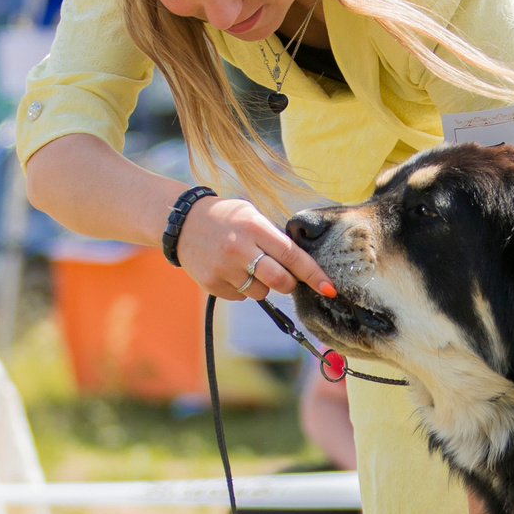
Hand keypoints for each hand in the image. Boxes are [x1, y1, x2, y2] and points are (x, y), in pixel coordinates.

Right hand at [179, 194, 333, 301]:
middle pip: (280, 281)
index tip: (330, 288)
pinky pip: (241, 297)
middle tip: (285, 277)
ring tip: (248, 266)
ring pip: (261, 292)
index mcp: (254, 228)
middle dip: (290, 284)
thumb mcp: (252, 216)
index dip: (313, 274)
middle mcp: (239, 249)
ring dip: (263, 285)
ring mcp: (224, 268)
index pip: (292, 256)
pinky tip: (231, 271)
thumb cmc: (227, 218)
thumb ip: (275, 238)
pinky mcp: (212, 283)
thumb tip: (303, 266)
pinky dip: (242, 288)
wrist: (183, 223)